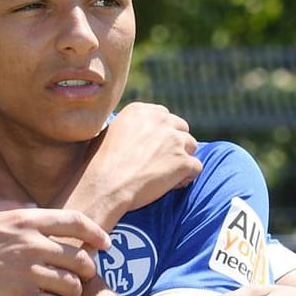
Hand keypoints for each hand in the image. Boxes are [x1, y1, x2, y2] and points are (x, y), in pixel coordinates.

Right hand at [0, 200, 111, 295]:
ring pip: (74, 285)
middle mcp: (32, 244)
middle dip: (86, 269)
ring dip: (73, 292)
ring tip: (64, 295)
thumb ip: (9, 203)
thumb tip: (34, 206)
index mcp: (25, 219)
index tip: (106, 243)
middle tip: (81, 276)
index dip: (96, 233)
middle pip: (80, 257)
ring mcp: (29, 273)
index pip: (76, 222)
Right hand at [62, 102, 201, 217]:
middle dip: (175, 144)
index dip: (162, 133)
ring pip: (191, 146)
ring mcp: (175, 140)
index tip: (153, 147)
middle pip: (181, 128)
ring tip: (165, 175)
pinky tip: (171, 185)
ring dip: (182, 159)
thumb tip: (135, 133)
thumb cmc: (99, 164)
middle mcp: (161, 120)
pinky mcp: (183, 161)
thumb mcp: (108, 132)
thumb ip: (129, 127)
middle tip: (161, 162)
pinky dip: (186, 177)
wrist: (104, 185)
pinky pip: (196, 168)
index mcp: (141, 110)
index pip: (164, 116)